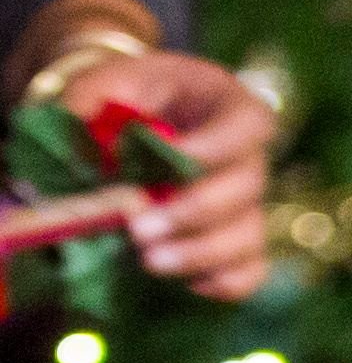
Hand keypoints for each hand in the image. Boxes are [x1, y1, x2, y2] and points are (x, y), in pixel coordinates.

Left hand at [69, 49, 274, 300]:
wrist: (142, 120)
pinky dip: (223, 283)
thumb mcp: (110, 79)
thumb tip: (89, 150)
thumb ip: (94, 100)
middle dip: (192, 213)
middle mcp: (251, 159)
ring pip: (247, 238)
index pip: (250, 124)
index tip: (172, 154)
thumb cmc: (131, 95)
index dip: (218, 145)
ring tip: (149, 262)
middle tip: (139, 228)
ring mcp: (250, 205)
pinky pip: (250, 273)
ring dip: (200, 254)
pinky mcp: (243, 245)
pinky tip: (186, 282)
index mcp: (230, 106)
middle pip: (246, 190)